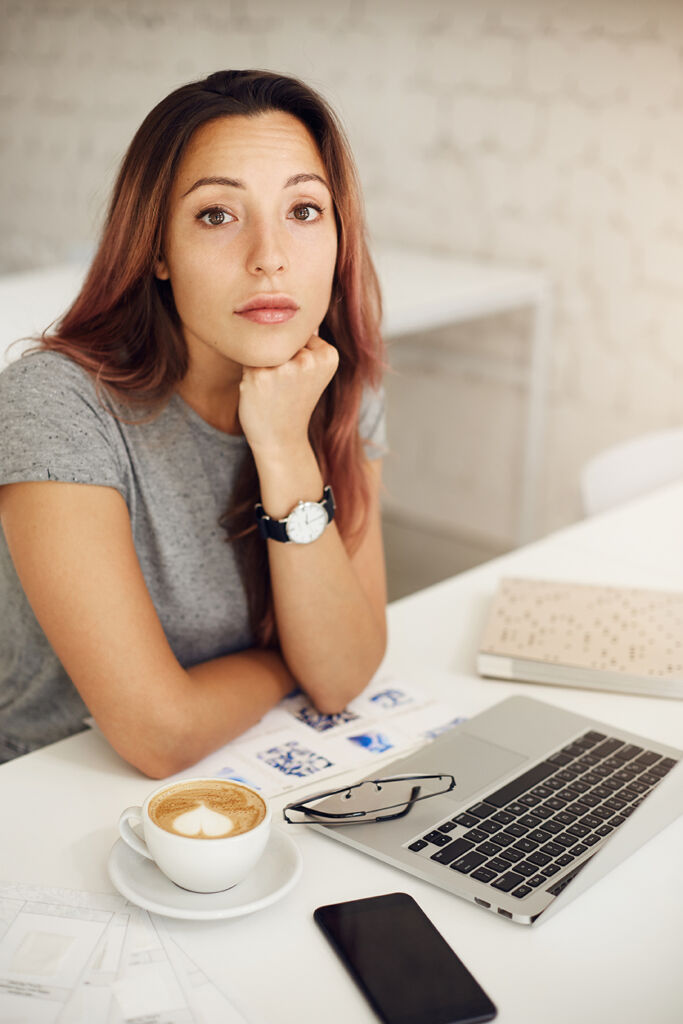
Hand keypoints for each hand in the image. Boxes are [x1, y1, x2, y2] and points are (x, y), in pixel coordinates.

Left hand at [238, 334, 338, 456]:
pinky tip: (260, 391)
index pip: (300, 333)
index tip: (299, 378)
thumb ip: (308, 341)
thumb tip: (292, 307)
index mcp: (329, 355)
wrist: (282, 438)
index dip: (293, 354)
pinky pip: (247, 357)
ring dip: (262, 363)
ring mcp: (284, 367)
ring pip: (264, 347)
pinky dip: (250, 371)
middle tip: (284, 385)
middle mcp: (309, 359)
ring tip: (272, 388)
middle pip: (282, 338)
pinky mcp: (260, 375)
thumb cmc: (295, 401)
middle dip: (277, 357)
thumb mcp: (313, 370)